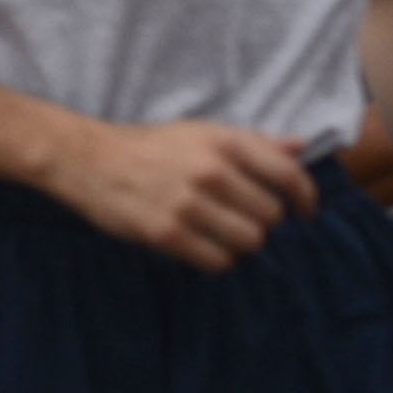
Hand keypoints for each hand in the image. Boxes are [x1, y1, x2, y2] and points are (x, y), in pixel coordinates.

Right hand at [47, 119, 318, 270]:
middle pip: (269, 215)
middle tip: (241, 218)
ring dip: (240, 243)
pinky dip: (217, 258)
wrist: (88, 160)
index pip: (288, 175)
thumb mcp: (201, 132)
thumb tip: (299, 147)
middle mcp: (211, 172)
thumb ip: (253, 142)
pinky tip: (203, 246)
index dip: (305, 198)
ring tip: (221, 234)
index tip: (303, 211)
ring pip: (248, 241)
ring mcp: (188, 204)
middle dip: (262, 222)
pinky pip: (217, 261)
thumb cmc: (149, 146)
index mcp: (224, 143)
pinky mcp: (166, 233)